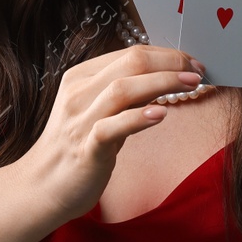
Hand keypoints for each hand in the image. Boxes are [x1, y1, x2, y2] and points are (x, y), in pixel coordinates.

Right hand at [25, 45, 206, 217]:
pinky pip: (111, 128)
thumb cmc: (76, 147)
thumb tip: (165, 79)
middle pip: (130, 64)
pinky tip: (161, 114)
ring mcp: (80, 121)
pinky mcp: (85, 149)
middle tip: (198, 71)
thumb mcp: (98, 111)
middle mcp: (78, 94)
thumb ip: (126, 95)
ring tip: (191, 84)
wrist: (42, 187)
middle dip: (170, 63)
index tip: (192, 64)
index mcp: (81, 78)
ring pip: (122, 89)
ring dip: (162, 82)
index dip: (167, 55)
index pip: (130, 54)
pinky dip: (137, 118)